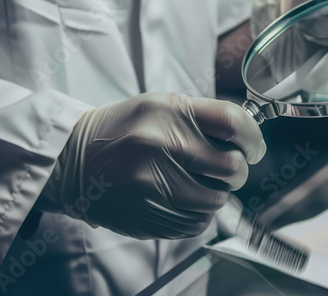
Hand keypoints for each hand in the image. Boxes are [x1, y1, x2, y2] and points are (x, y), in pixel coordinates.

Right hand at [40, 93, 265, 238]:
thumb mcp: (159, 106)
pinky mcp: (149, 215)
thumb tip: (247, 136)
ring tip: (195, 181)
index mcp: (168, 111)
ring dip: (215, 192)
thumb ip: (202, 117)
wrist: (73, 162)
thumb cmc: (123, 131)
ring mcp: (154, 184)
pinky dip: (197, 212)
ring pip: (217, 199)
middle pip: (232, 167)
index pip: (233, 123)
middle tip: (227, 167)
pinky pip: (197, 222)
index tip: (254, 147)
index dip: (253, 138)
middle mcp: (161, 146)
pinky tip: (179, 197)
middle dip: (237, 170)